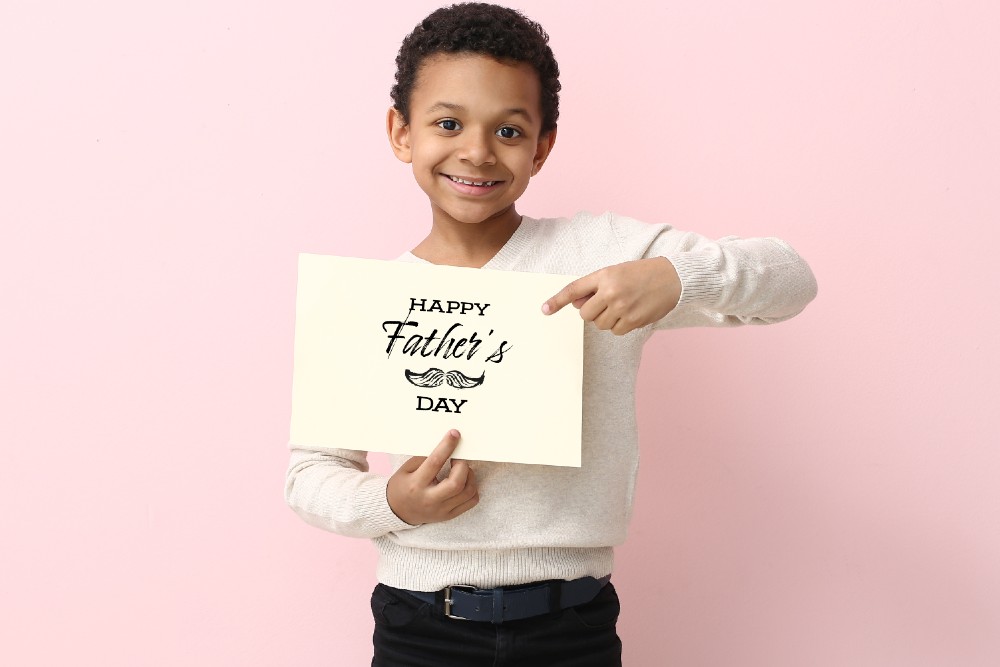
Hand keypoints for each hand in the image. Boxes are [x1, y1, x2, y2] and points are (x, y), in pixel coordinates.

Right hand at [386, 429, 479, 524]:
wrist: (397, 512)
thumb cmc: (401, 487)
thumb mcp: (406, 469)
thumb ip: (424, 458)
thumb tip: (444, 445)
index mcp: (416, 484)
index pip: (435, 463)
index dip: (447, 446)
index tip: (454, 434)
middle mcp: (430, 499)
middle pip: (456, 483)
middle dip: (462, 465)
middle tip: (458, 459)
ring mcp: (441, 510)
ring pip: (467, 492)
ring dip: (470, 476)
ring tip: (461, 470)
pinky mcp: (449, 515)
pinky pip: (471, 501)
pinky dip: (472, 488)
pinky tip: (464, 482)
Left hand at [541, 257, 681, 334]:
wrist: (672, 278)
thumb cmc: (642, 274)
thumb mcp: (616, 272)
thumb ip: (595, 287)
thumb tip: (576, 304)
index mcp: (604, 276)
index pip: (574, 289)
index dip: (557, 301)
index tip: (544, 310)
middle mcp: (611, 292)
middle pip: (585, 314)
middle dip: (592, 311)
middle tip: (606, 302)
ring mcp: (622, 308)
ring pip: (599, 324)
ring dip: (606, 319)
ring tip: (622, 305)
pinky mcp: (633, 321)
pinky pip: (615, 331)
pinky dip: (619, 326)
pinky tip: (630, 313)